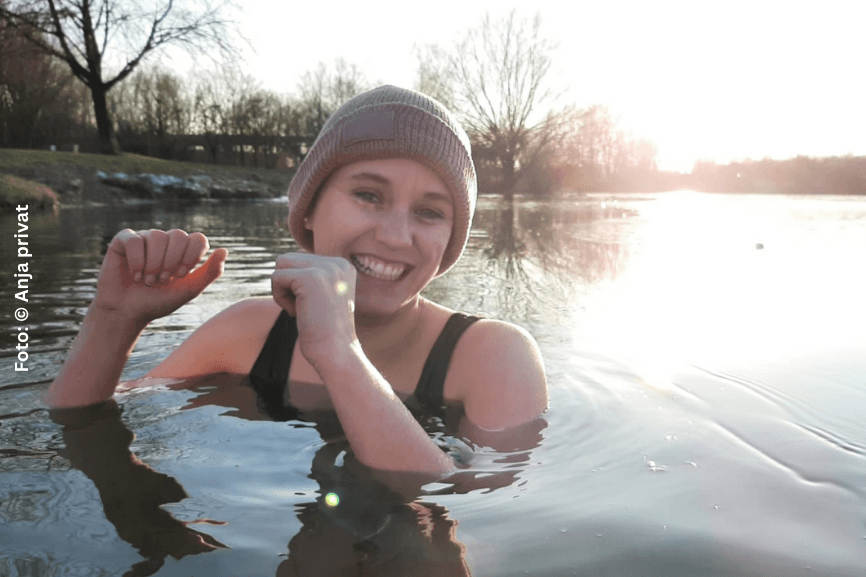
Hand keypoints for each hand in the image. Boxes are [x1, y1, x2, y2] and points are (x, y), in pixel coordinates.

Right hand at [93, 229, 227, 326]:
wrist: (128, 312)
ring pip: (157, 235)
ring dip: (154, 263)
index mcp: (184, 251)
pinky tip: (135, 275)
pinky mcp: (124, 241)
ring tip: (149, 281)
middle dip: (172, 261)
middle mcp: (166, 241)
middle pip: (178, 235)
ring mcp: (145, 238)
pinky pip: (134, 239)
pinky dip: (137, 260)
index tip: (181, 275)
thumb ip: (210, 272)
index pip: (198, 239)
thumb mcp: (189, 290)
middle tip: (164, 280)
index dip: (192, 255)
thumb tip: (225, 250)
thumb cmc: (159, 301)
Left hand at [271, 253, 356, 367]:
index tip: (314, 305)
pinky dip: (280, 298)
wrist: (336, 352)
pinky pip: (276, 277)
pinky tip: (297, 312)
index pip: (301, 259)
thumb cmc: (324, 330)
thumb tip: (281, 261)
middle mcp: (337, 263)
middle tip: (305, 307)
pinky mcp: (311, 277)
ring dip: (282, 289)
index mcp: (343, 265)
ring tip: (301, 308)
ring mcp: (326, 268)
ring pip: (281, 264)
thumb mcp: (322, 295)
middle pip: (289, 258)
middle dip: (288, 284)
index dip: (297, 284)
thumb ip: (309, 275)